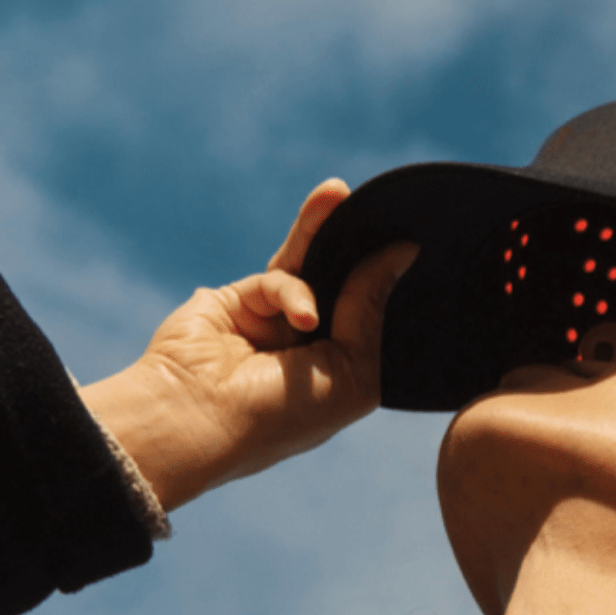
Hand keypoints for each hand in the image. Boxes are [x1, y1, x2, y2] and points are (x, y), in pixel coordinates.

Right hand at [80, 181, 417, 511]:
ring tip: (337, 193)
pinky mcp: (236, 302)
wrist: (201, 421)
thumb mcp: (351, 372)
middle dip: (356, 245)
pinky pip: (277, 277)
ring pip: (306, 264)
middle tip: (379, 208)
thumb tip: (402, 253)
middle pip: (341, 281)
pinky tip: (303, 319)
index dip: (390, 282)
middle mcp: (308, 348)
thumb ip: (370, 310)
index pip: (373, 315)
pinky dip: (293, 292)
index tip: (413, 243)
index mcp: (341, 373)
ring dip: (321, 230)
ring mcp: (271, 323)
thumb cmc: (283, 416)